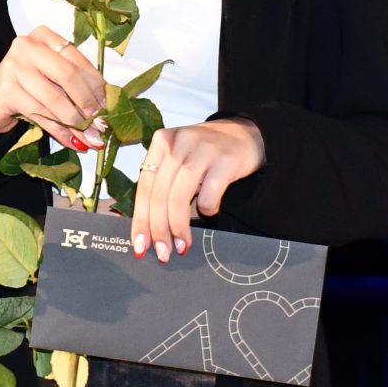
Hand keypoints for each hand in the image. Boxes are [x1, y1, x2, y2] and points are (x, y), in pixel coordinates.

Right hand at [0, 26, 108, 154]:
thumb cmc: (28, 86)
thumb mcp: (52, 76)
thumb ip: (75, 82)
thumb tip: (107, 106)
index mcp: (44, 35)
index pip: (78, 60)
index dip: (97, 86)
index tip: (108, 106)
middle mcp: (27, 46)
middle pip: (68, 76)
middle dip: (88, 104)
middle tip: (100, 124)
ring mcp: (14, 66)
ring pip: (55, 98)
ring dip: (76, 123)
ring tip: (90, 138)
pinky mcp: (6, 90)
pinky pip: (40, 114)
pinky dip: (60, 131)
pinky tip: (71, 141)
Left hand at [132, 119, 265, 262]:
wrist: (246, 133)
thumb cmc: (206, 153)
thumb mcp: (178, 158)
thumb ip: (162, 183)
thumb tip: (148, 228)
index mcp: (160, 142)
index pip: (144, 187)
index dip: (141, 220)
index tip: (140, 245)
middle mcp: (178, 144)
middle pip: (159, 195)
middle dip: (159, 230)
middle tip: (163, 253)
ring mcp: (201, 151)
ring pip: (179, 198)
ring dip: (178, 228)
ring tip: (183, 245)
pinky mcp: (224, 162)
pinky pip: (208, 197)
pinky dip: (207, 210)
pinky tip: (210, 211)